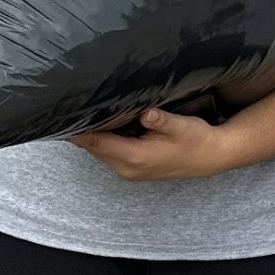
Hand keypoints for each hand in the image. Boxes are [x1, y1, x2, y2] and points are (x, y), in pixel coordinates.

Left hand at [71, 108, 228, 182]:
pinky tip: (107, 121)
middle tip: (72, 104)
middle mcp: (127, 167)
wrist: (212, 157)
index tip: (63, 114)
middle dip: (82, 128)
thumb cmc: (197, 141)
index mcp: (135, 157)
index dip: (76, 130)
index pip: (95, 142)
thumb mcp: (182, 126)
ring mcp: (129, 169)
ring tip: (87, 110)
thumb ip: (161, 120)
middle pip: (92, 147)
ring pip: (99, 149)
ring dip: (93, 133)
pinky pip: (109, 151)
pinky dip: (104, 138)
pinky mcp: (133, 167)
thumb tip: (145, 112)